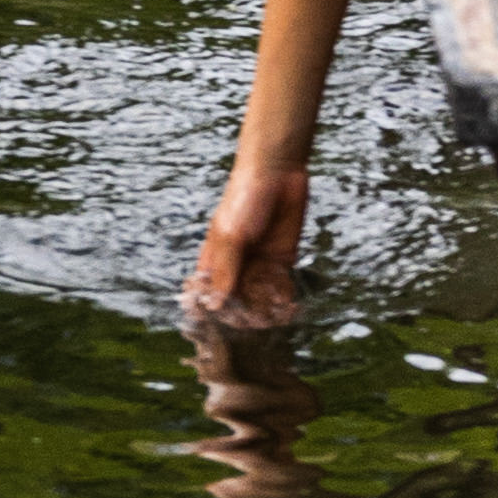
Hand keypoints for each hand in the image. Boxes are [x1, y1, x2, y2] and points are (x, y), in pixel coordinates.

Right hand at [186, 153, 308, 327]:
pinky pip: (281, 288)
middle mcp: (235, 269)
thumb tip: (216, 304)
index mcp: (213, 263)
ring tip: (274, 318)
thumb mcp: (230, 234)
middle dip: (244, 316)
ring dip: (266, 313)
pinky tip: (290, 308)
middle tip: (254, 322)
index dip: (213, 314)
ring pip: (259, 301)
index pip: (208, 297)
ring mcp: (258, 266)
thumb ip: (226, 269)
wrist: (278, 171)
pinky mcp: (281, 262)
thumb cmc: (243, 197)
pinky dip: (284, 301)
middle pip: (236, 305)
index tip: (222, 326)